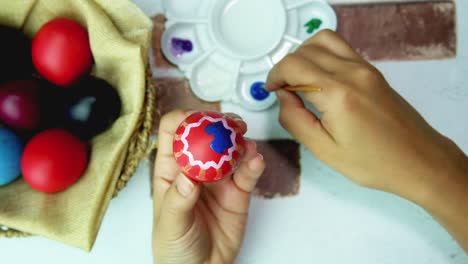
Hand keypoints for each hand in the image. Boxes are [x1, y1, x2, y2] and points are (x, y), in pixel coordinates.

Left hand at [152, 110, 264, 263]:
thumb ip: (179, 200)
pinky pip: (247, 173)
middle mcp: (196, 168)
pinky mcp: (238, 192)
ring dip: (239, 140)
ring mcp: (218, 179)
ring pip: (230, 149)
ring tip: (245, 141)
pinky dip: (253, 163)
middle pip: (206, 135)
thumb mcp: (170, 224)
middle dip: (218, 125)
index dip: (183, 121)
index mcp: (171, 170)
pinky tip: (255, 161)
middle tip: (230, 124)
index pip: (172, 133)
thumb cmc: (175, 247)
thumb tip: (188, 177)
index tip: (197, 120)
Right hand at [266, 30, 467, 250]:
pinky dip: (321, 54)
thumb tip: (282, 96)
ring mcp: (364, 68)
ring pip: (323, 40)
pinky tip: (319, 77)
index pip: (293, 66)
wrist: (418, 160)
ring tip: (299, 79)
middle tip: (283, 90)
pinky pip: (340, 47)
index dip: (274, 76)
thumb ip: (295, 120)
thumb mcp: (324, 151)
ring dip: (303, 55)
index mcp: (337, 95)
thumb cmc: (372, 163)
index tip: (271, 91)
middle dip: (286, 67)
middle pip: (304, 50)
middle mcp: (351, 73)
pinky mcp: (372, 70)